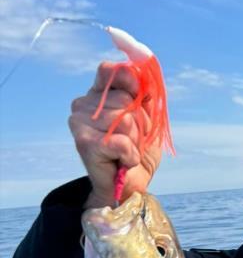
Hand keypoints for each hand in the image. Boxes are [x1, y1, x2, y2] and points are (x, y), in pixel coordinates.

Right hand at [68, 62, 161, 207]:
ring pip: (126, 121)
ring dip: (136, 142)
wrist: (128, 186)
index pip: (112, 71)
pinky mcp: (84, 143)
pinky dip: (131, 155)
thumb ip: (145, 93)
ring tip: (127, 151)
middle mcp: (83, 104)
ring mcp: (79, 123)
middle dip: (140, 123)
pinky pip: (122, 142)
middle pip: (125, 100)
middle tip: (133, 140)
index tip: (139, 101)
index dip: (131, 83)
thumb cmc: (137, 150)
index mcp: (97, 93)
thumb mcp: (147, 117)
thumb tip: (144, 71)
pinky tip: (123, 161)